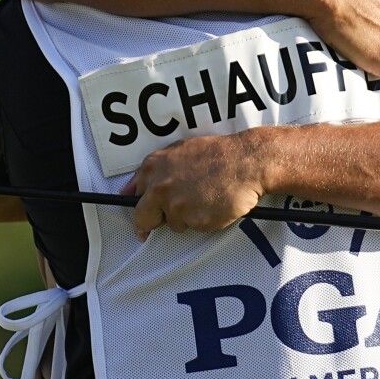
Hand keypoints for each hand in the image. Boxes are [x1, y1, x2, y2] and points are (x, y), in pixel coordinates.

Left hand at [124, 133, 265, 240]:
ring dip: (186, 217)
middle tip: (171, 217)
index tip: (141, 218)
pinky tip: (213, 205)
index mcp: (153, 168)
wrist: (246, 162)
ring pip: (173, 223)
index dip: (140, 208)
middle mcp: (159, 187)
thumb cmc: (218, 154)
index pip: (133, 197)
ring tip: (204, 199)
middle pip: (144, 218)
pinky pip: (194, 227)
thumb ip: (155, 170)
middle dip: (154, 221)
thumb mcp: (180, 151)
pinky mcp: (193, 219)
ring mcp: (176, 205)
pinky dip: (203, 220)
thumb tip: (133, 188)